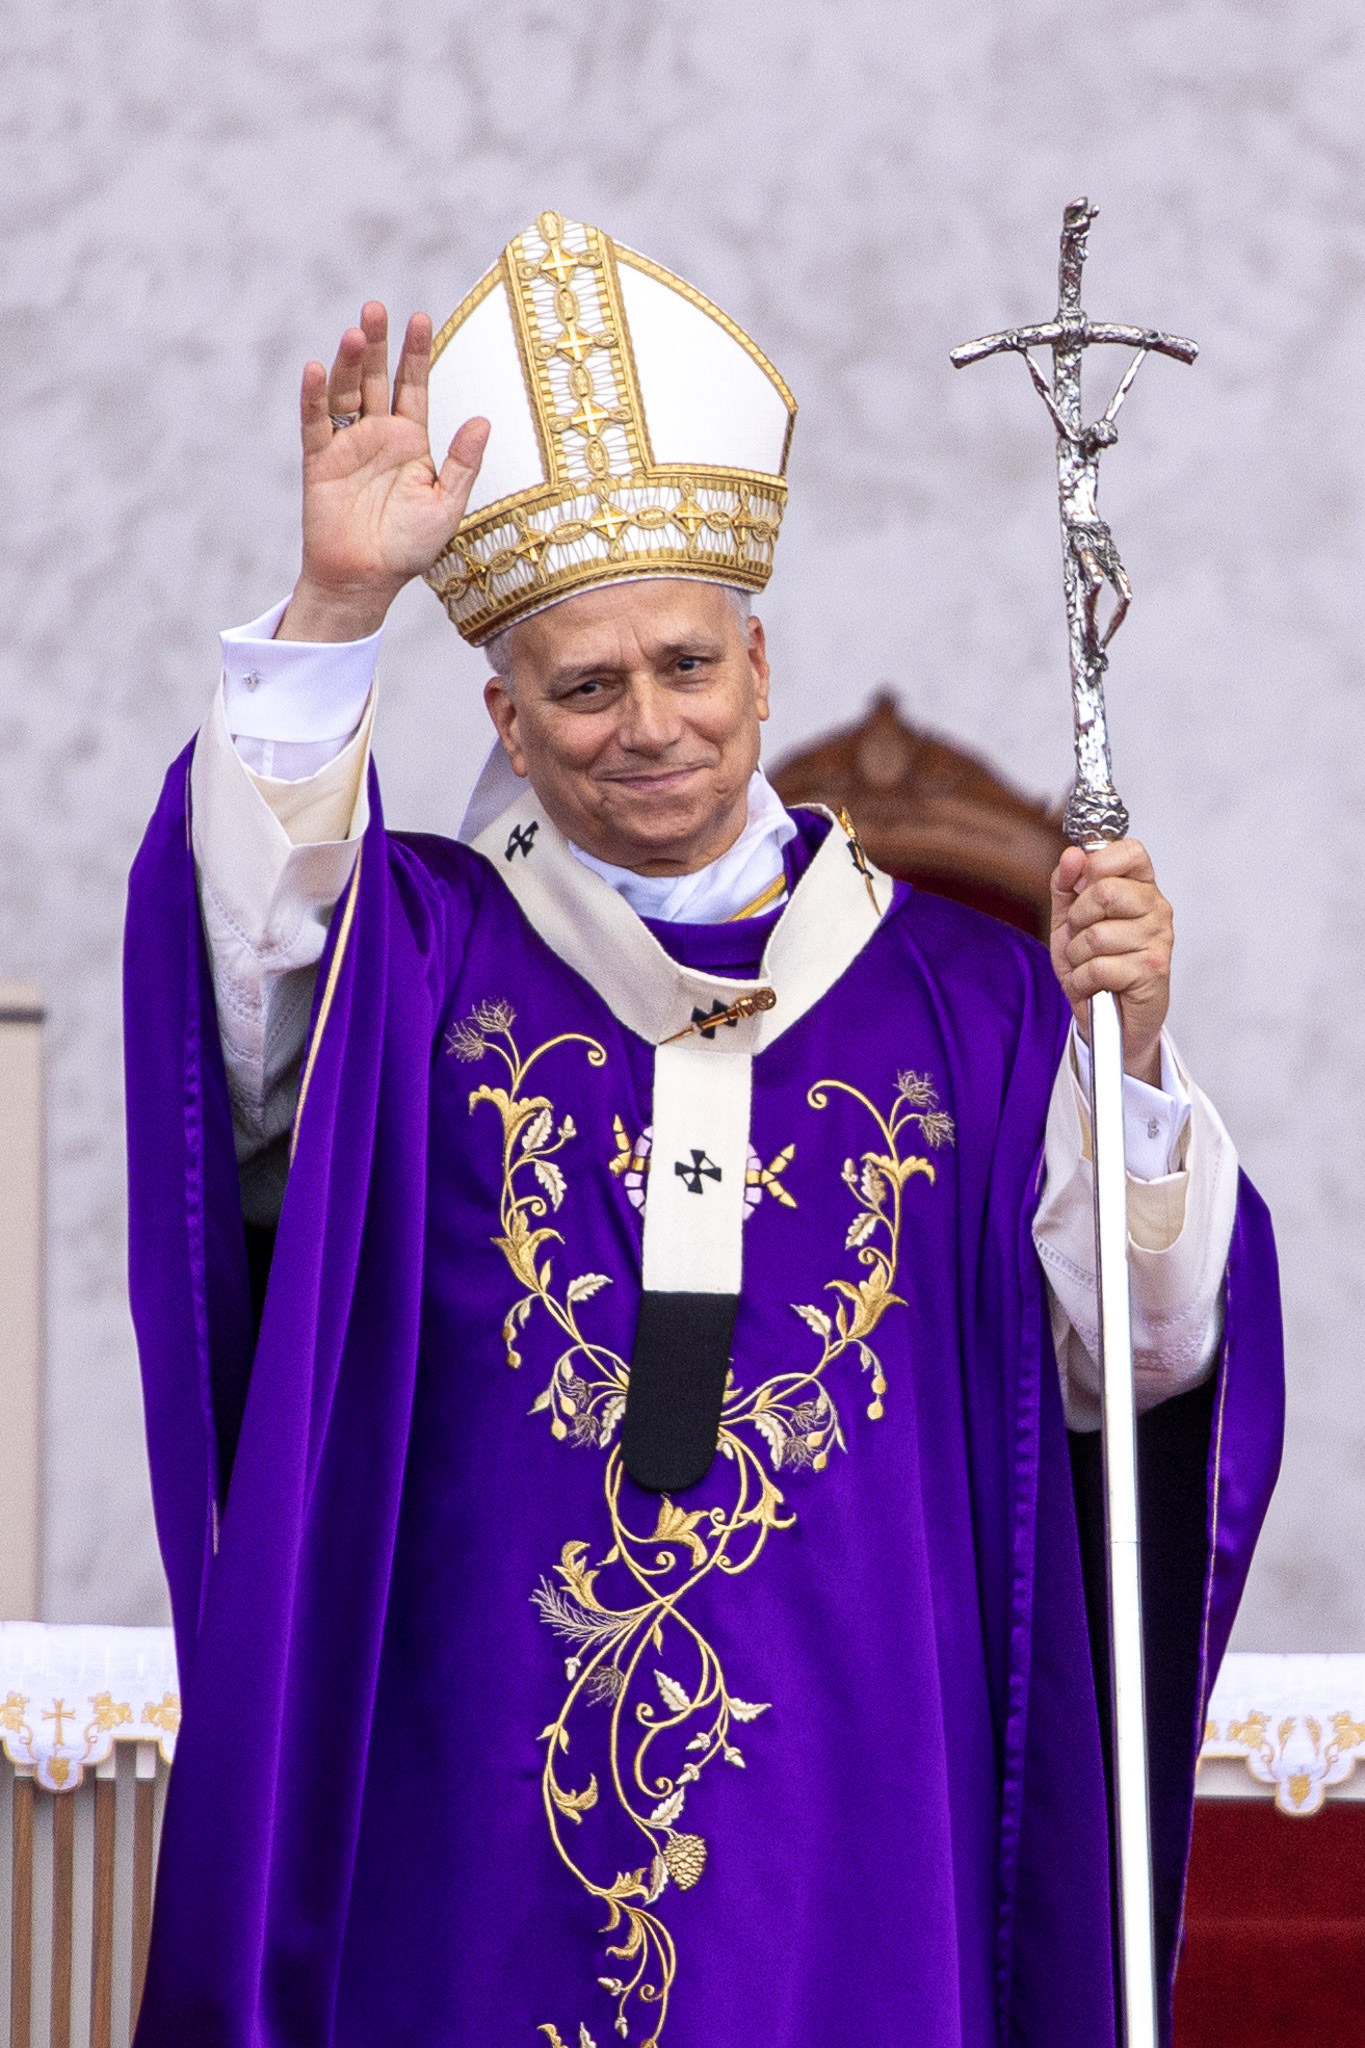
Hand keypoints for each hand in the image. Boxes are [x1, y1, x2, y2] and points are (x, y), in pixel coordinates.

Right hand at [277, 303, 489, 642]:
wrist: (367, 581)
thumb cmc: (409, 548)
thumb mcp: (446, 506)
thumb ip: (462, 464)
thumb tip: (483, 421)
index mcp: (411, 441)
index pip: (414, 386)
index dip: (416, 353)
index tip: (420, 317)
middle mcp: (378, 435)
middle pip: (377, 378)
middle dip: (379, 344)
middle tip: (376, 309)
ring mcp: (347, 445)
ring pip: (345, 392)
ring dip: (348, 362)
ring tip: (355, 333)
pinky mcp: (320, 462)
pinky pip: (315, 423)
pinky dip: (313, 396)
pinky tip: (315, 368)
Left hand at [1048, 839, 1173, 1085]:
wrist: (1108, 1019)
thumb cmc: (1093, 966)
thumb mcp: (1069, 921)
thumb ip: (1067, 885)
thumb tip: (1073, 854)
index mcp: (1140, 888)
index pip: (1130, 850)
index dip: (1096, 864)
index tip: (1083, 888)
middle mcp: (1156, 909)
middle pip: (1105, 890)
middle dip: (1077, 919)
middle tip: (1082, 938)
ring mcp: (1159, 939)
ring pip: (1096, 934)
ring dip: (1077, 956)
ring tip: (1089, 966)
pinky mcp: (1153, 970)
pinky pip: (1099, 967)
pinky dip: (1083, 981)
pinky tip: (1094, 986)